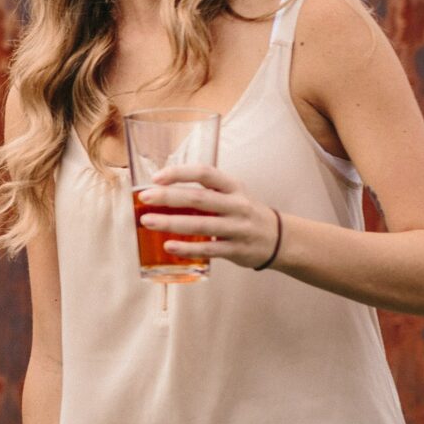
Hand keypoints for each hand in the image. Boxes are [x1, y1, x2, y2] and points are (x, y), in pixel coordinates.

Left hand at [137, 163, 281, 269]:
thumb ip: (204, 191)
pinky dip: (187, 248)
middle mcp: (237, 204)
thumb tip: (160, 190)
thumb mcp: (232, 194)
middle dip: (169, 197)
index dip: (180, 173)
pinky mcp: (236, 250)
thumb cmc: (243, 212)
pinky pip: (209, 249)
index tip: (156, 177)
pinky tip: (168, 246)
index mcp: (233, 186)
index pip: (205, 173)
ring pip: (201, 224)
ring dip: (171, 223)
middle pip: (199, 198)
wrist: (279, 238)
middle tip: (144, 197)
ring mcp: (238, 228)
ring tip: (147, 221)